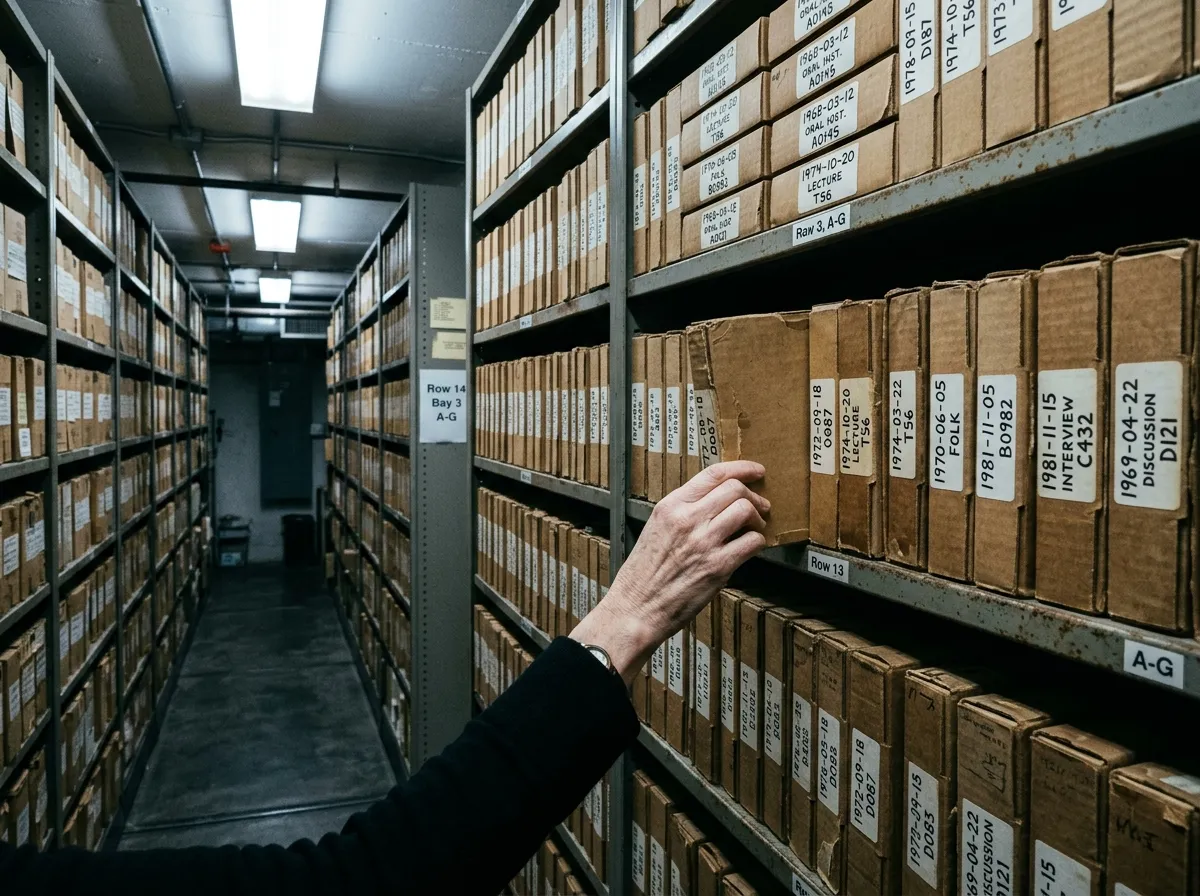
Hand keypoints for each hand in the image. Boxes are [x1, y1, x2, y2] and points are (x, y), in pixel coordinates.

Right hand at [570, 462, 768, 685]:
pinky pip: (751, 542)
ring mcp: (703, 542)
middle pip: (735, 489)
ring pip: (746, 511)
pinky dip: (758, 542)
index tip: (756, 471)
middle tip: (761, 507)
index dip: (741, 468)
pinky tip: (750, 548)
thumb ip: (683, 513)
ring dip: (758, 519)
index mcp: (670, 506)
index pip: (713, 474)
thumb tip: (715, 504)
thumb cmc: (644, 574)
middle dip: (754, 496)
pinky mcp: (717, 567)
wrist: (636, 608)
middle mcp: (687, 519)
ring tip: (755, 529)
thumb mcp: (656, 529)